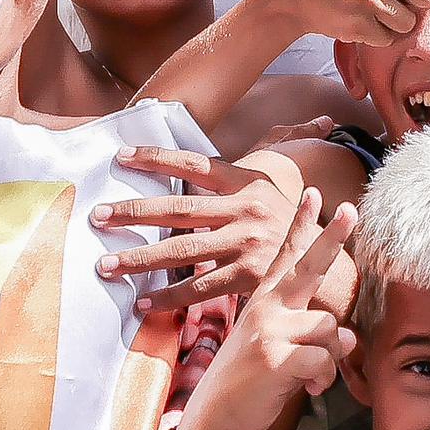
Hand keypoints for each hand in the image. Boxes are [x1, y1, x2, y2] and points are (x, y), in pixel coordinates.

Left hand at [97, 145, 311, 313]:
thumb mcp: (273, 187)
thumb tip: (281, 125)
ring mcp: (247, 243)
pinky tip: (142, 303)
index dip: (156, 158)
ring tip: (106, 264)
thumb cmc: (291, 224)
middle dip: (134, 212)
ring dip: (139, 259)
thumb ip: (255, 162)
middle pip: (178, 209)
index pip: (193, 163)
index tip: (120, 157)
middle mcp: (246, 209)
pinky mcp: (249, 276)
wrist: (331, 263)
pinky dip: (168, 298)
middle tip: (98, 216)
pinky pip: (199, 289)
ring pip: (182, 252)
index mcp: (246, 182)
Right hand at [178, 187, 357, 429]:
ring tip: (309, 376)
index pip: (285, 256)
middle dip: (332, 238)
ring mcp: (269, 328)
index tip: (311, 192)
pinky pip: (325, 359)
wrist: (213, 415)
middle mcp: (267, 307)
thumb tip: (352, 336)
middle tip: (352, 210)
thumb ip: (312, 336)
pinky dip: (324, 378)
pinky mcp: (274, 355)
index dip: (300, 225)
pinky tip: (308, 389)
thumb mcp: (276, 348)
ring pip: (330, 328)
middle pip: (308, 266)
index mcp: (265, 301)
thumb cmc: (249, 380)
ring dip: (330, 358)